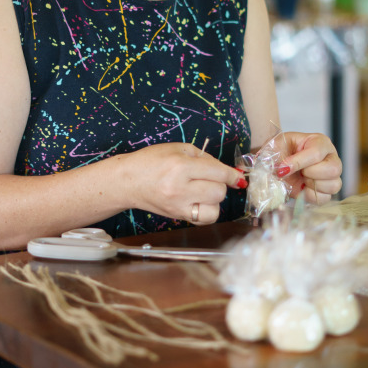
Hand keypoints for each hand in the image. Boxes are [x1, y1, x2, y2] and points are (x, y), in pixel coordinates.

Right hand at [123, 142, 244, 225]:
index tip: (239, 177)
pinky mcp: (176, 216)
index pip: (218, 172)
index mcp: (180, 166)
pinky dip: (207, 211)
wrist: (128, 181)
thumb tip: (228, 171)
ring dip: (213, 199)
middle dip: (219, 183)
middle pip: (218, 191)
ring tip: (202, 191)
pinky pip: (204, 219)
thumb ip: (205, 158)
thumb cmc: (151, 161)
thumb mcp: (178, 149)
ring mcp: (178, 205)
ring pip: (215, 208)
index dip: (232, 175)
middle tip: (208, 178)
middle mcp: (180, 188)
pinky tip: (199, 202)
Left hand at [273, 132, 341, 204]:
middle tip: (299, 171)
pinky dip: (310, 196)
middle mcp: (330, 157)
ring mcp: (331, 175)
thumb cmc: (279, 151)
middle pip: (334, 169)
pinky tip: (302, 188)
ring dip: (312, 185)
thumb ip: (281, 156)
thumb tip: (284, 170)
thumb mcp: (277, 146)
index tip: (283, 168)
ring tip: (301, 179)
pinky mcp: (326, 191)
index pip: (317, 153)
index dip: (298, 162)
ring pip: (333, 185)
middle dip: (311, 173)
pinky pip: (325, 198)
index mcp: (320, 142)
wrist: (274, 164)